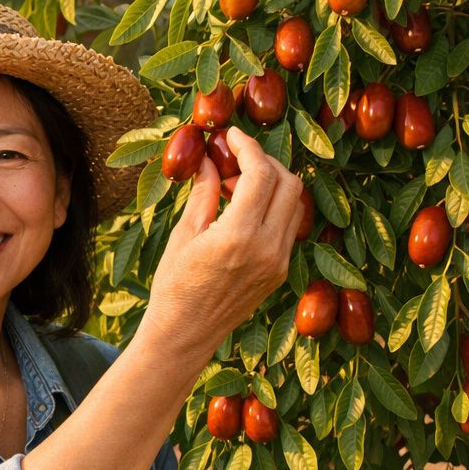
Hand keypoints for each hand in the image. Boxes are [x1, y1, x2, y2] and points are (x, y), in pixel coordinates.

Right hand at [142, 125, 302, 361]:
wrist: (185, 334)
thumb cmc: (174, 286)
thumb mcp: (184, 235)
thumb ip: (203, 193)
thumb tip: (210, 159)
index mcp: (238, 236)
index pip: (260, 174)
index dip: (248, 147)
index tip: (232, 135)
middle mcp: (267, 247)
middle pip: (288, 182)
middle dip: (264, 161)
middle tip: (235, 159)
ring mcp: (278, 261)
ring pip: (294, 203)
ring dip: (271, 184)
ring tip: (235, 186)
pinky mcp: (280, 271)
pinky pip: (287, 225)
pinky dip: (272, 207)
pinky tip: (243, 211)